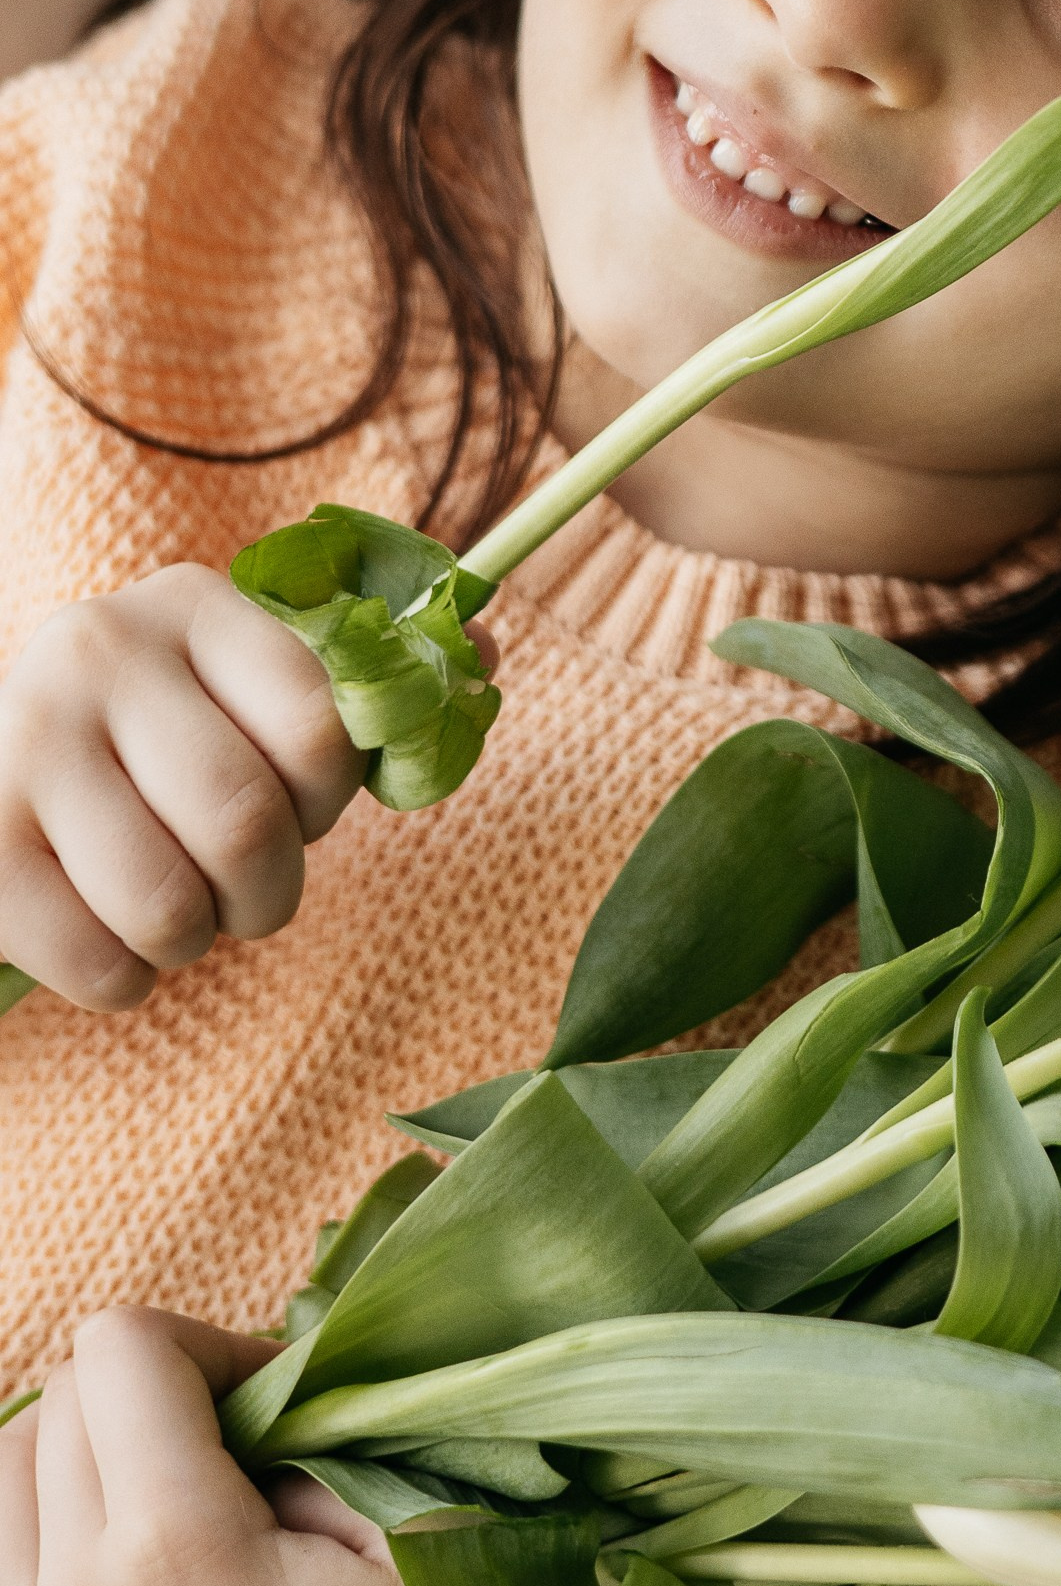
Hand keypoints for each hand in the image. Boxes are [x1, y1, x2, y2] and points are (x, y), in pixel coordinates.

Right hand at [0, 566, 362, 1007]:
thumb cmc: (158, 741)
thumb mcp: (250, 686)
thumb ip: (363, 679)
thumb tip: (489, 649)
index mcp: (195, 604)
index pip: (324, 724)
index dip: (328, 800)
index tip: (299, 809)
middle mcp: (101, 651)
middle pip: (246, 823)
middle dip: (269, 892)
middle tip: (248, 894)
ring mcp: (24, 744)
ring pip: (170, 906)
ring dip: (195, 940)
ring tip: (177, 911)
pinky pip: (96, 963)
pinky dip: (126, 981)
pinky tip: (112, 942)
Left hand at [0, 1312, 581, 1585]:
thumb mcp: (416, 1536)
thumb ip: (322, 1434)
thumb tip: (246, 1393)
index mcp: (176, 1553)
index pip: (118, 1350)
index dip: (205, 1344)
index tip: (270, 1403)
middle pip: (56, 1406)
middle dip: (149, 1397)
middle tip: (237, 1452)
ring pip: (3, 1480)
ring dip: (84, 1459)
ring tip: (172, 1502)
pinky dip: (46, 1540)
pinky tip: (128, 1569)